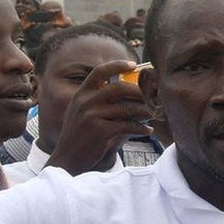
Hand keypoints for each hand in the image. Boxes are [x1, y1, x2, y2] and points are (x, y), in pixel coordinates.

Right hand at [46, 60, 152, 175]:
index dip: (117, 65)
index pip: (99, 71)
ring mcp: (91, 116)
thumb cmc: (82, 135)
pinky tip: (148, 130)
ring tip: (155, 114)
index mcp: (81, 94)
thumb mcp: (83, 113)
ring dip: (145, 111)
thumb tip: (133, 92)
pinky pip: (128, 125)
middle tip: (154, 96)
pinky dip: (141, 128)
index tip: (134, 64)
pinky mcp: (100, 131)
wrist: (67, 159)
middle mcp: (85, 102)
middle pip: (120, 88)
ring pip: (127, 108)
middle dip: (140, 92)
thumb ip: (101, 101)